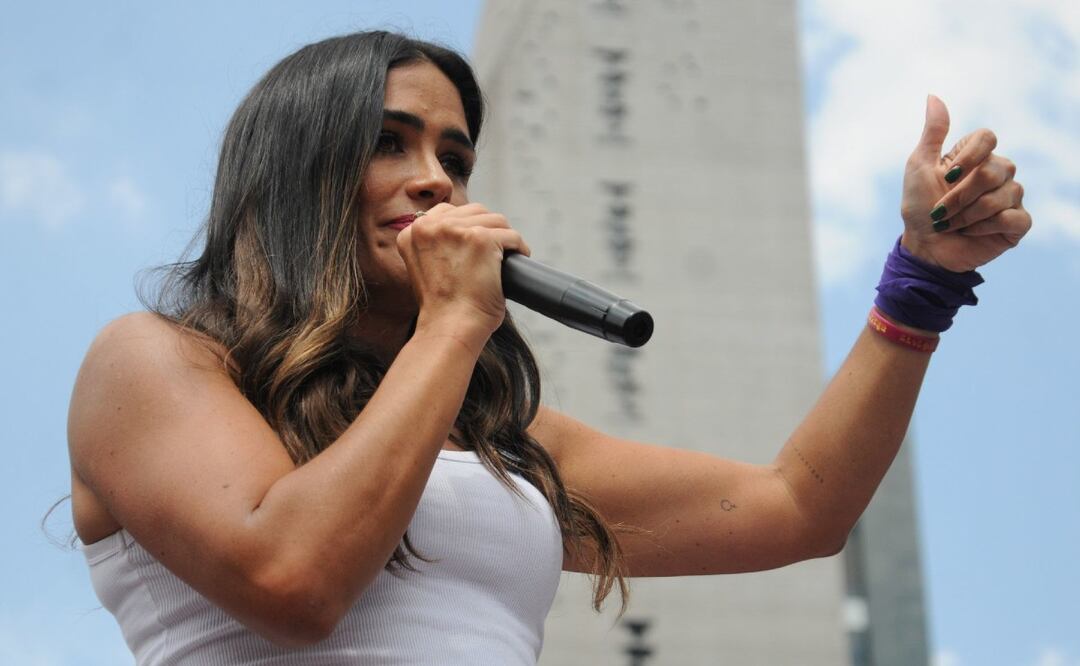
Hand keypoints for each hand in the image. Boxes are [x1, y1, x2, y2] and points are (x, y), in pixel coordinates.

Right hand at [395, 202, 529, 335]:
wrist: (450, 327)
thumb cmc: (442, 308)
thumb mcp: (424, 269)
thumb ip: (434, 246)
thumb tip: (461, 234)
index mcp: (411, 232)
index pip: (446, 212)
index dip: (466, 226)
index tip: (475, 244)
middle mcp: (429, 226)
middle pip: (473, 211)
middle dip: (487, 229)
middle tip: (494, 252)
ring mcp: (455, 230)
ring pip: (494, 220)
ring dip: (504, 237)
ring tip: (506, 256)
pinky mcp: (481, 239)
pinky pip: (510, 235)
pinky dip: (519, 247)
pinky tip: (518, 258)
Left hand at [899, 95, 1030, 271]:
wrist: (924, 247)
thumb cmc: (919, 207)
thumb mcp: (919, 166)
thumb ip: (933, 133)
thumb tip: (933, 96)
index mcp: (976, 156)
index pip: (987, 137)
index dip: (969, 156)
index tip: (946, 176)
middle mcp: (998, 172)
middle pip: (994, 169)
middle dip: (960, 195)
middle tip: (942, 210)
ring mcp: (1011, 197)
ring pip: (1003, 195)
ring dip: (967, 214)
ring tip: (952, 224)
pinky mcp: (1017, 224)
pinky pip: (1012, 218)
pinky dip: (984, 228)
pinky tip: (971, 233)